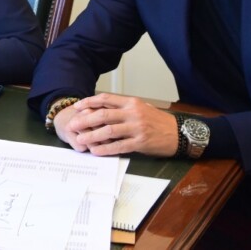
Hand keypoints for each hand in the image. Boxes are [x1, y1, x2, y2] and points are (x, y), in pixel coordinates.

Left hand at [54, 93, 177, 156]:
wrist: (178, 133)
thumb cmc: (157, 121)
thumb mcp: (141, 108)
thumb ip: (123, 108)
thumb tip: (101, 108)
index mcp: (131, 102)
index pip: (106, 99)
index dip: (89, 102)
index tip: (77, 107)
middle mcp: (133, 113)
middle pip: (104, 114)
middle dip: (85, 120)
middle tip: (72, 125)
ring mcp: (136, 128)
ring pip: (109, 131)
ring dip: (92, 135)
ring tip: (80, 140)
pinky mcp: (140, 142)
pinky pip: (119, 146)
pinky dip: (106, 149)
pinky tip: (96, 151)